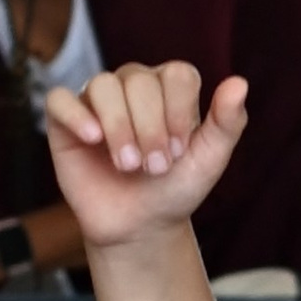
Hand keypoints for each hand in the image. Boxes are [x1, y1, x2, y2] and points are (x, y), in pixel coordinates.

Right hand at [45, 62, 247, 248]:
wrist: (139, 225)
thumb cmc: (175, 188)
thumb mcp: (209, 160)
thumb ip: (227, 123)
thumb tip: (240, 83)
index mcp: (170, 88)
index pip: (177, 74)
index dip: (178, 112)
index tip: (179, 152)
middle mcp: (133, 85)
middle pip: (139, 80)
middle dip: (150, 128)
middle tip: (155, 167)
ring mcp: (97, 100)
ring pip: (103, 85)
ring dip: (119, 127)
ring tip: (127, 164)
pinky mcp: (65, 120)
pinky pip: (60, 99)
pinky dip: (76, 115)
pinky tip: (93, 139)